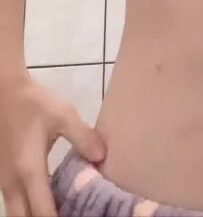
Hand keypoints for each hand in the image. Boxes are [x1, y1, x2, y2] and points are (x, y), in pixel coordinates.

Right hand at [0, 75, 105, 216]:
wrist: (4, 91)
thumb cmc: (33, 103)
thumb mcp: (63, 115)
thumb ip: (83, 137)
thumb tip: (101, 158)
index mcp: (29, 171)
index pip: (43, 213)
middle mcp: (12, 183)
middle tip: (69, 215)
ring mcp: (3, 180)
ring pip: (17, 213)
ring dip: (35, 215)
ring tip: (61, 209)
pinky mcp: (1, 174)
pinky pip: (14, 202)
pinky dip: (29, 207)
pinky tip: (47, 198)